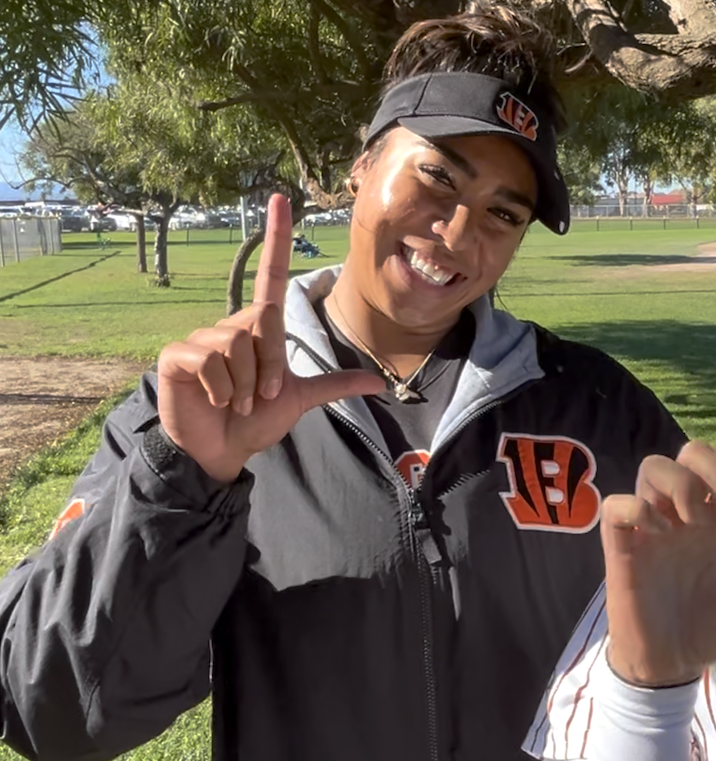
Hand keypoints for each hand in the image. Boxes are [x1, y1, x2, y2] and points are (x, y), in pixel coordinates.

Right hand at [156, 194, 383, 481]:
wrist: (222, 450)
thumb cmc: (255, 420)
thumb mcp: (299, 399)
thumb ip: (334, 385)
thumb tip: (379, 384)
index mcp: (259, 328)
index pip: (268, 274)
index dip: (276, 238)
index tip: (282, 199)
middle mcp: (231, 325)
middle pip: (264, 323)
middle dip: (270, 366)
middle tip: (260, 396)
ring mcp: (203, 338)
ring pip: (238, 344)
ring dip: (245, 382)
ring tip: (235, 400)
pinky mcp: (178, 355)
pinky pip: (210, 359)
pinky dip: (221, 387)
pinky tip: (215, 399)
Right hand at [602, 387, 715, 686]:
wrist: (671, 662)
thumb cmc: (710, 627)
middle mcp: (687, 513)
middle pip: (692, 450)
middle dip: (710, 468)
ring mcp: (653, 526)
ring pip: (654, 465)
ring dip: (677, 485)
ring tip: (688, 522)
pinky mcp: (623, 543)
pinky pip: (620, 504)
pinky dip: (638, 510)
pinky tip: (656, 535)